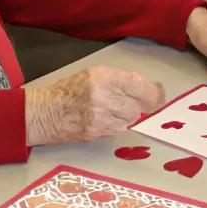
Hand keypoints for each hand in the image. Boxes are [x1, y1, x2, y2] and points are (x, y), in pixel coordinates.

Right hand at [24, 65, 161, 146]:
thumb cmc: (72, 89)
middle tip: (125, 101)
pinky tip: (103, 118)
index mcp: (104, 78)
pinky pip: (118, 130)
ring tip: (110, 109)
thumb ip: (120, 80)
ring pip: (129, 121)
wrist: (48, 111)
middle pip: (136, 107)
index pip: (138, 85)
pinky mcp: (97, 133)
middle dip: (135, 105)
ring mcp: (100, 118)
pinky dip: (116, 125)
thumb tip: (149, 89)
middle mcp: (103, 98)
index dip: (153, 92)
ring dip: (125, 116)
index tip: (158, 95)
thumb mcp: (96, 74)